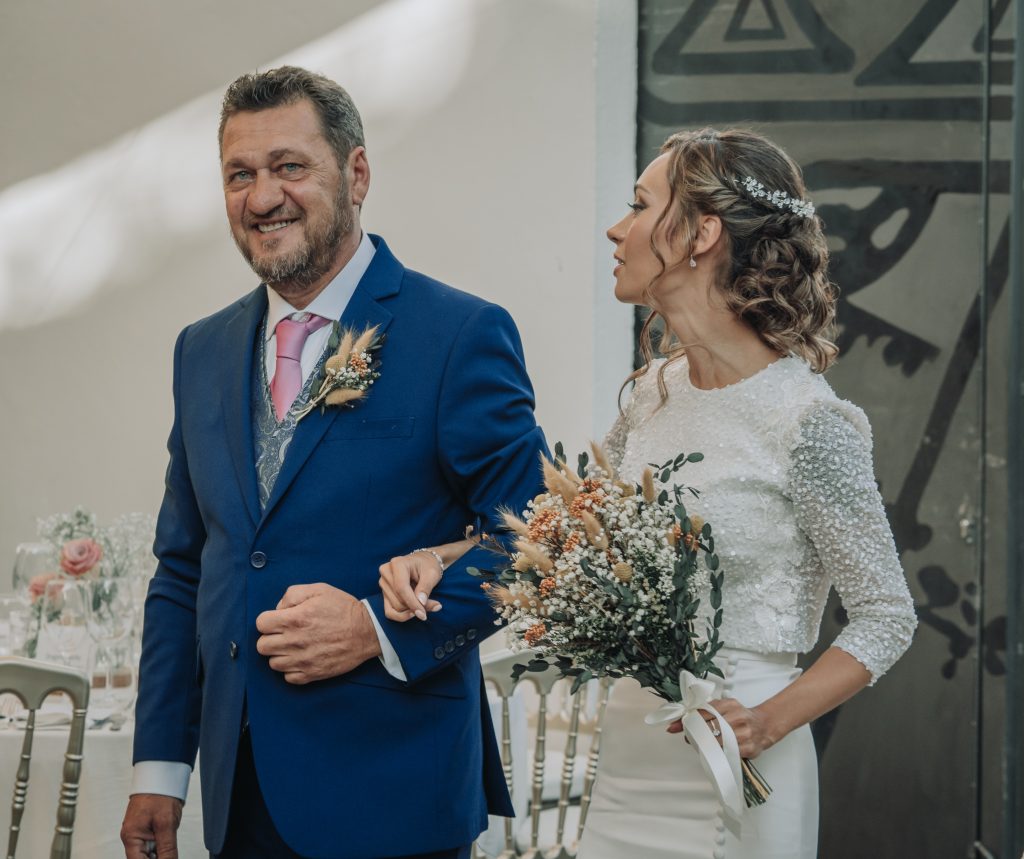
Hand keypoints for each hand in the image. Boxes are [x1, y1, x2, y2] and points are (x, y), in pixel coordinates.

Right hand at [121, 794, 182, 858]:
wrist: (162, 774)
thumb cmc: (160, 793)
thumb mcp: (167, 824)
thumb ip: (167, 849)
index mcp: (131, 837)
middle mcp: (132, 836)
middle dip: (158, 857)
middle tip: (170, 853)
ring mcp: (139, 832)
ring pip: (149, 853)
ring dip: (160, 853)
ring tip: (169, 843)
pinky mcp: (147, 827)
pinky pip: (152, 844)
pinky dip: (161, 846)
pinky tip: (169, 843)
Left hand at [255, 583, 381, 683]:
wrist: (367, 631)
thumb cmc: (343, 608)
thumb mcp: (319, 589)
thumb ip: (292, 594)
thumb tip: (279, 609)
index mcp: (294, 619)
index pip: (261, 624)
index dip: (269, 619)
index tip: (280, 619)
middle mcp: (295, 641)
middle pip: (262, 646)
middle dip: (271, 637)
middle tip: (285, 633)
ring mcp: (302, 660)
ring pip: (273, 663)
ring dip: (280, 654)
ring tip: (294, 646)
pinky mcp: (312, 674)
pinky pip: (288, 677)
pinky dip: (291, 669)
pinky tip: (302, 658)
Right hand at [379, 552, 443, 621]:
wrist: (424, 562)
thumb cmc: (428, 566)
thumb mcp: (432, 574)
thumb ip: (425, 588)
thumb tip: (421, 603)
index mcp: (397, 563)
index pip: (401, 588)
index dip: (412, 603)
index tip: (423, 614)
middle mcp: (386, 572)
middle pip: (399, 600)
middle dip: (416, 607)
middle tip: (434, 605)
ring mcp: (383, 583)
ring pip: (396, 607)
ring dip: (412, 610)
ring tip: (425, 603)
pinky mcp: (384, 592)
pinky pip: (389, 612)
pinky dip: (402, 616)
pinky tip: (413, 613)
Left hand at [666, 699, 777, 758]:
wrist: (764, 726)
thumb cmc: (739, 716)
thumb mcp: (723, 707)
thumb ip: (703, 711)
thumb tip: (676, 722)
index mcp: (730, 704)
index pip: (703, 712)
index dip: (688, 720)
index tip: (675, 727)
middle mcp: (738, 717)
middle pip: (709, 727)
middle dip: (695, 734)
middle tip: (688, 738)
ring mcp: (745, 734)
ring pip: (717, 742)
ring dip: (704, 746)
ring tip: (699, 745)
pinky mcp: (749, 748)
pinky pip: (727, 753)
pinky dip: (717, 753)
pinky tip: (713, 752)